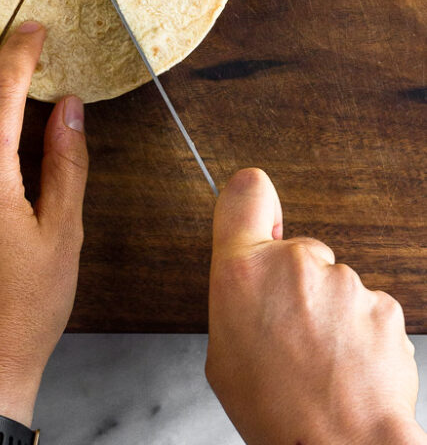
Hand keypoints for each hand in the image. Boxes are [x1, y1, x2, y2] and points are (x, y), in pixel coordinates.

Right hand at [206, 168, 424, 444]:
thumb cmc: (277, 413)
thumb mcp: (222, 355)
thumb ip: (236, 300)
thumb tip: (250, 286)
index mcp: (242, 272)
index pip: (245, 192)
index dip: (254, 202)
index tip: (261, 215)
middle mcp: (293, 265)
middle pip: (296, 250)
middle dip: (297, 283)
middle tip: (292, 334)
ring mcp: (343, 282)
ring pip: (335, 284)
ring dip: (331, 313)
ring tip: (323, 362)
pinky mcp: (383, 303)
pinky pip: (368, 308)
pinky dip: (362, 333)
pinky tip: (350, 367)